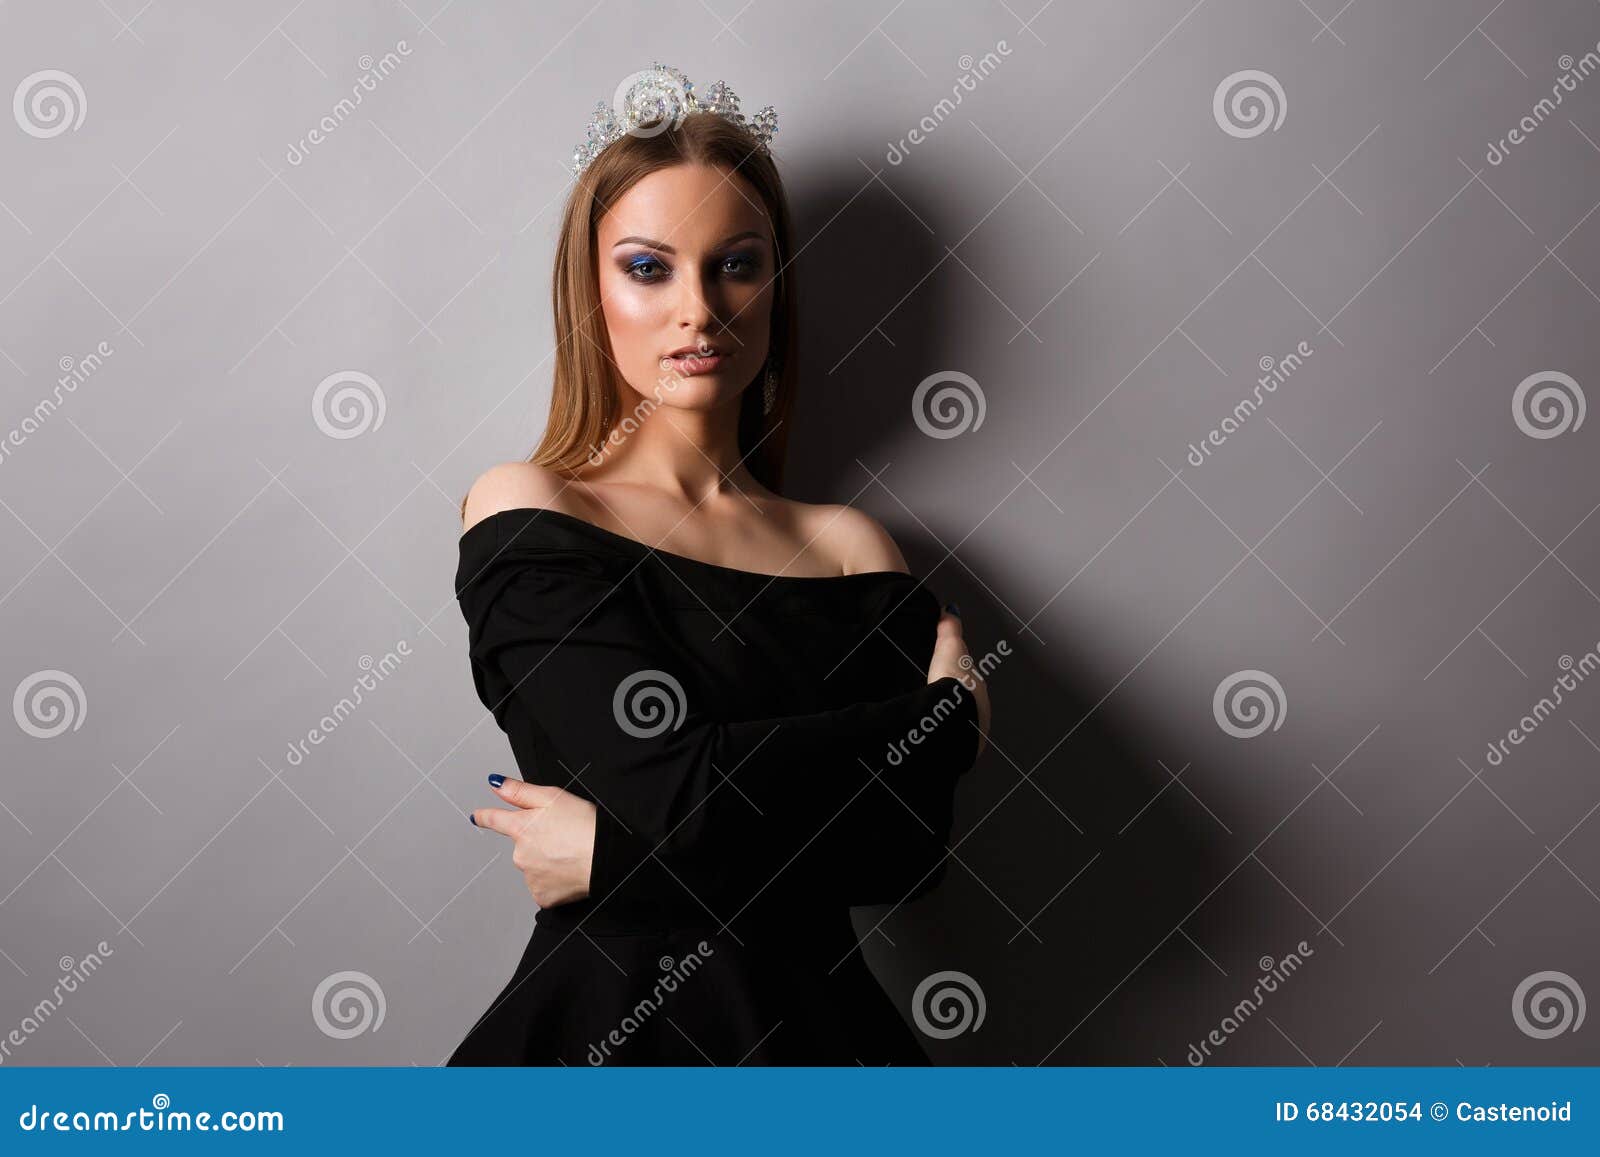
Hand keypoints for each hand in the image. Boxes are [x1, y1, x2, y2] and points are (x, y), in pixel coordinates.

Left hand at [469, 775, 596, 907]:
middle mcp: (519, 854)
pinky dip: (555, 881)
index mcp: (521, 827)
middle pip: (522, 845)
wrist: (604, 859)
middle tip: (564, 837)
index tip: (477, 816)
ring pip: (535, 867)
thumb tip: (495, 784)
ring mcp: (530, 877)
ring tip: (571, 854)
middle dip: (538, 842)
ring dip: (548, 862)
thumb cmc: (585, 824)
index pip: (495, 819)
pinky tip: (569, 872)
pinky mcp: (542, 896)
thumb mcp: (553, 797)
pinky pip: (544, 887)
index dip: (485, 816)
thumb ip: (519, 791)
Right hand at [927, 607, 990, 759]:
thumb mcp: (949, 648)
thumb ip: (949, 629)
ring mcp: (972, 732)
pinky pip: (949, 740)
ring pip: (959, 724)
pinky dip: (940, 736)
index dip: (956, 677)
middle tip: (934, 700)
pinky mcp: (959, 749)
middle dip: (953, 702)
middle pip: (965, 704)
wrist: (953, 717)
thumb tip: (950, 609)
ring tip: (929, 720)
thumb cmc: (954, 684)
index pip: (969, 679)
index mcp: (978, 687)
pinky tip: (929, 735)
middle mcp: (980, 710)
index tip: (945, 677)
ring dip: (947, 722)